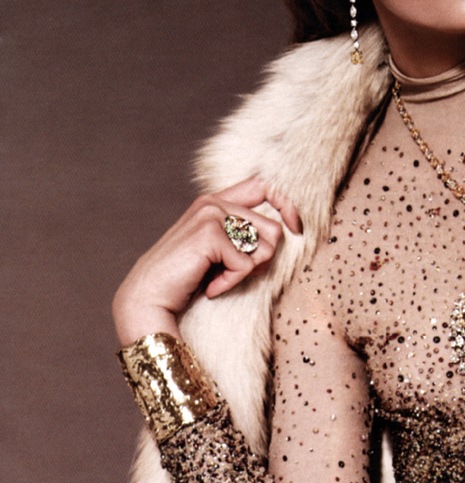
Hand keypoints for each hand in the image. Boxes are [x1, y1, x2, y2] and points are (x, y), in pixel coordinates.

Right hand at [112, 176, 302, 345]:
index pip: (264, 186)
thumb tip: (284, 230)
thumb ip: (243, 235)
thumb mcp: (220, 251)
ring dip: (247, 272)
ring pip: (266, 245)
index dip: (286, 204)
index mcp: (216, 201)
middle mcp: (213, 202)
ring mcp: (210, 214)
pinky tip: (211, 287)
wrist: (150, 296)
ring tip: (219, 277)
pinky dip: (233, 282)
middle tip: (234, 273)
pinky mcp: (210, 233)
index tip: (296, 228)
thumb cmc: (188, 278)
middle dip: (263, 259)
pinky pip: (247, 265)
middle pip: (273, 228)